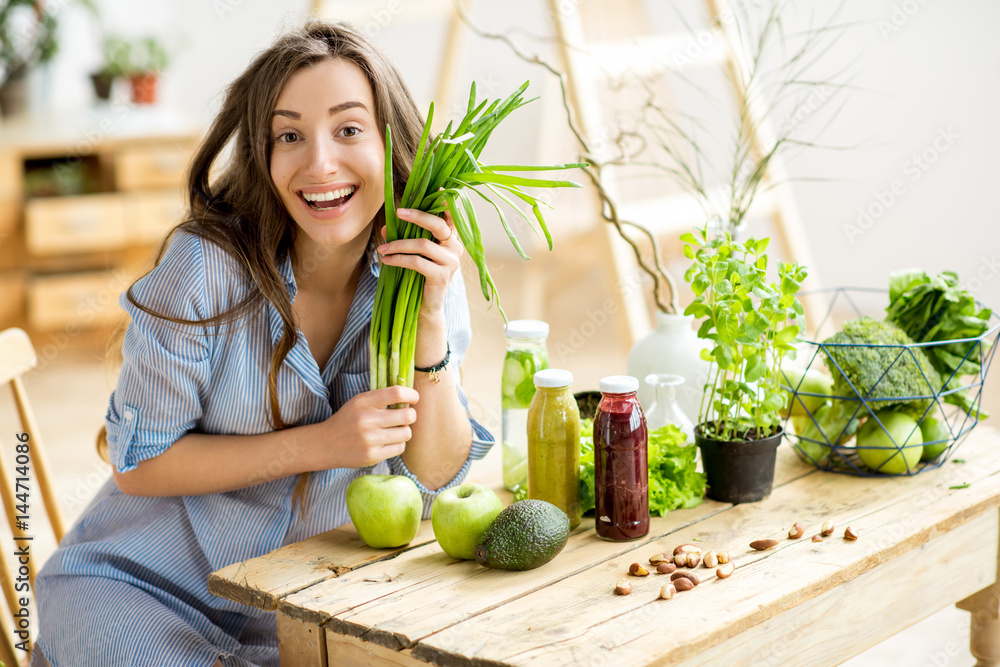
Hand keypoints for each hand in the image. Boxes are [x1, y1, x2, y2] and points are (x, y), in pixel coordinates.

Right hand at [317, 385, 419, 468]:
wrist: (325, 444)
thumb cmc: (347, 420)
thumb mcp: (359, 402)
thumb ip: (381, 398)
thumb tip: (410, 398)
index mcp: (364, 402)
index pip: (397, 393)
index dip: (412, 395)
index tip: (414, 398)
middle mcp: (367, 420)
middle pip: (407, 415)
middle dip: (410, 415)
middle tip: (405, 417)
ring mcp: (370, 440)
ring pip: (406, 433)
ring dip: (404, 431)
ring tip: (395, 430)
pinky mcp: (372, 456)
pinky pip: (400, 448)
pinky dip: (398, 444)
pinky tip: (388, 441)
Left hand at [377, 207, 462, 321]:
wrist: (425, 306)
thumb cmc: (418, 276)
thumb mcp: (412, 253)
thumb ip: (403, 237)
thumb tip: (387, 226)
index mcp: (451, 239)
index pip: (450, 216)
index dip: (445, 202)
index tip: (437, 188)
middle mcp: (455, 248)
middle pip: (438, 224)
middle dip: (416, 215)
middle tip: (397, 213)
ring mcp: (451, 262)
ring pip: (423, 244)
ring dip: (398, 244)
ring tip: (382, 249)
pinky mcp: (442, 276)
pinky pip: (417, 262)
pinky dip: (399, 259)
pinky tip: (386, 260)